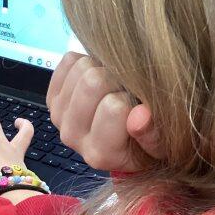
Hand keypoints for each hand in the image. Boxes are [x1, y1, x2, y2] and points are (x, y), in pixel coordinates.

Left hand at [47, 53, 161, 171]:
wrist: (125, 142)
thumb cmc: (146, 143)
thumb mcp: (162, 147)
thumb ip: (154, 136)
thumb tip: (139, 116)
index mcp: (100, 153)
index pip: (114, 107)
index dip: (132, 99)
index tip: (138, 108)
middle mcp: (73, 137)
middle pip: (93, 82)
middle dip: (117, 80)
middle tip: (126, 93)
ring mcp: (59, 116)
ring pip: (81, 67)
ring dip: (104, 70)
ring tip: (115, 88)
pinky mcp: (53, 97)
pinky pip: (69, 61)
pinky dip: (88, 62)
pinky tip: (99, 82)